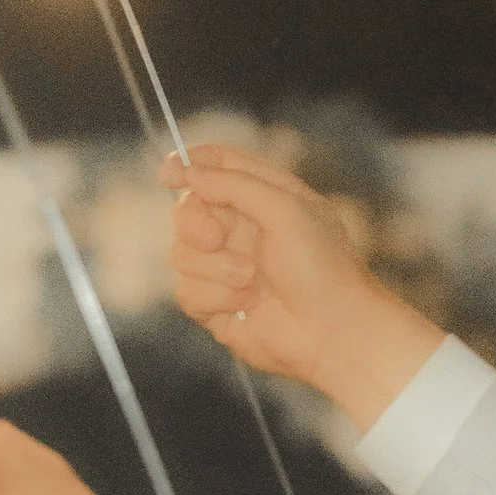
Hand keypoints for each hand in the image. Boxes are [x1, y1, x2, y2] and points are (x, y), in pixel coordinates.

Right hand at [161, 145, 442, 421]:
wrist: (328, 331)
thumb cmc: (320, 266)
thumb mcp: (284, 209)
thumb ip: (234, 184)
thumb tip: (187, 172)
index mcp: (263, 195)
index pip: (216, 165)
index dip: (188, 164)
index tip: (167, 173)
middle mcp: (240, 228)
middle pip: (187, 211)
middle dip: (195, 225)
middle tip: (217, 239)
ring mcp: (224, 267)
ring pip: (181, 255)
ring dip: (215, 270)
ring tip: (253, 282)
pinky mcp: (214, 304)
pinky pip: (186, 292)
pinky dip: (215, 298)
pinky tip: (246, 305)